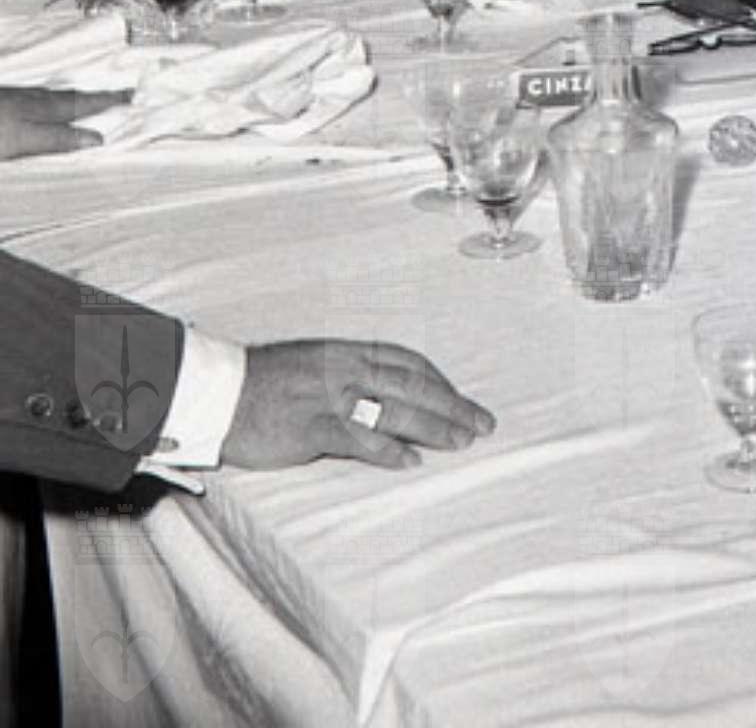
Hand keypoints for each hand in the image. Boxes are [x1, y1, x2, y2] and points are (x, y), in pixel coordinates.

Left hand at [0, 86, 130, 158]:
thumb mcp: (26, 139)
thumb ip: (59, 138)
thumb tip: (96, 138)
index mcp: (46, 109)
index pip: (85, 104)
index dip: (108, 101)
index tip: (131, 96)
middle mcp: (36, 99)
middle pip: (73, 97)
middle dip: (96, 97)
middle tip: (117, 95)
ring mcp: (19, 98)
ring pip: (55, 96)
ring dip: (75, 97)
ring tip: (86, 98)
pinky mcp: (5, 101)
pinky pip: (39, 98)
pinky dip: (52, 100)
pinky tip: (44, 103)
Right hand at [221, 340, 495, 472]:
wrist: (216, 392)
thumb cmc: (262, 382)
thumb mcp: (313, 365)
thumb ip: (349, 376)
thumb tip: (382, 394)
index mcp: (348, 352)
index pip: (408, 362)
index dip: (440, 381)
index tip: (463, 398)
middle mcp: (347, 370)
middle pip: (414, 385)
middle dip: (452, 404)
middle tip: (482, 423)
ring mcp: (330, 398)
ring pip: (396, 409)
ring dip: (434, 426)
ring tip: (461, 441)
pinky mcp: (311, 427)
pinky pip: (358, 438)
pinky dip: (387, 449)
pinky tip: (410, 461)